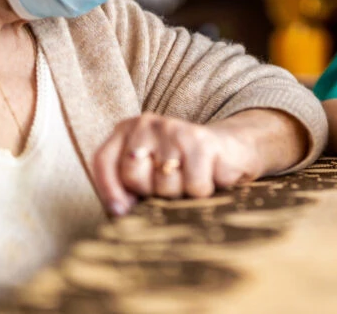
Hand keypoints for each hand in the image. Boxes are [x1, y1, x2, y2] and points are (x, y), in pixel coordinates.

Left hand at [93, 113, 258, 214]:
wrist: (233, 148)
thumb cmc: (184, 169)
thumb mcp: (149, 174)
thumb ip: (126, 189)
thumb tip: (118, 213)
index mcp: (128, 129)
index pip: (103, 160)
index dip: (108, 191)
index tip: (122, 212)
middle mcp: (147, 123)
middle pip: (132, 176)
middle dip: (151, 193)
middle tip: (169, 187)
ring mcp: (174, 129)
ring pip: (164, 185)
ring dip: (180, 195)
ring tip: (190, 180)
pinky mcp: (201, 141)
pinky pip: (194, 186)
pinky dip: (203, 192)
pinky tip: (208, 177)